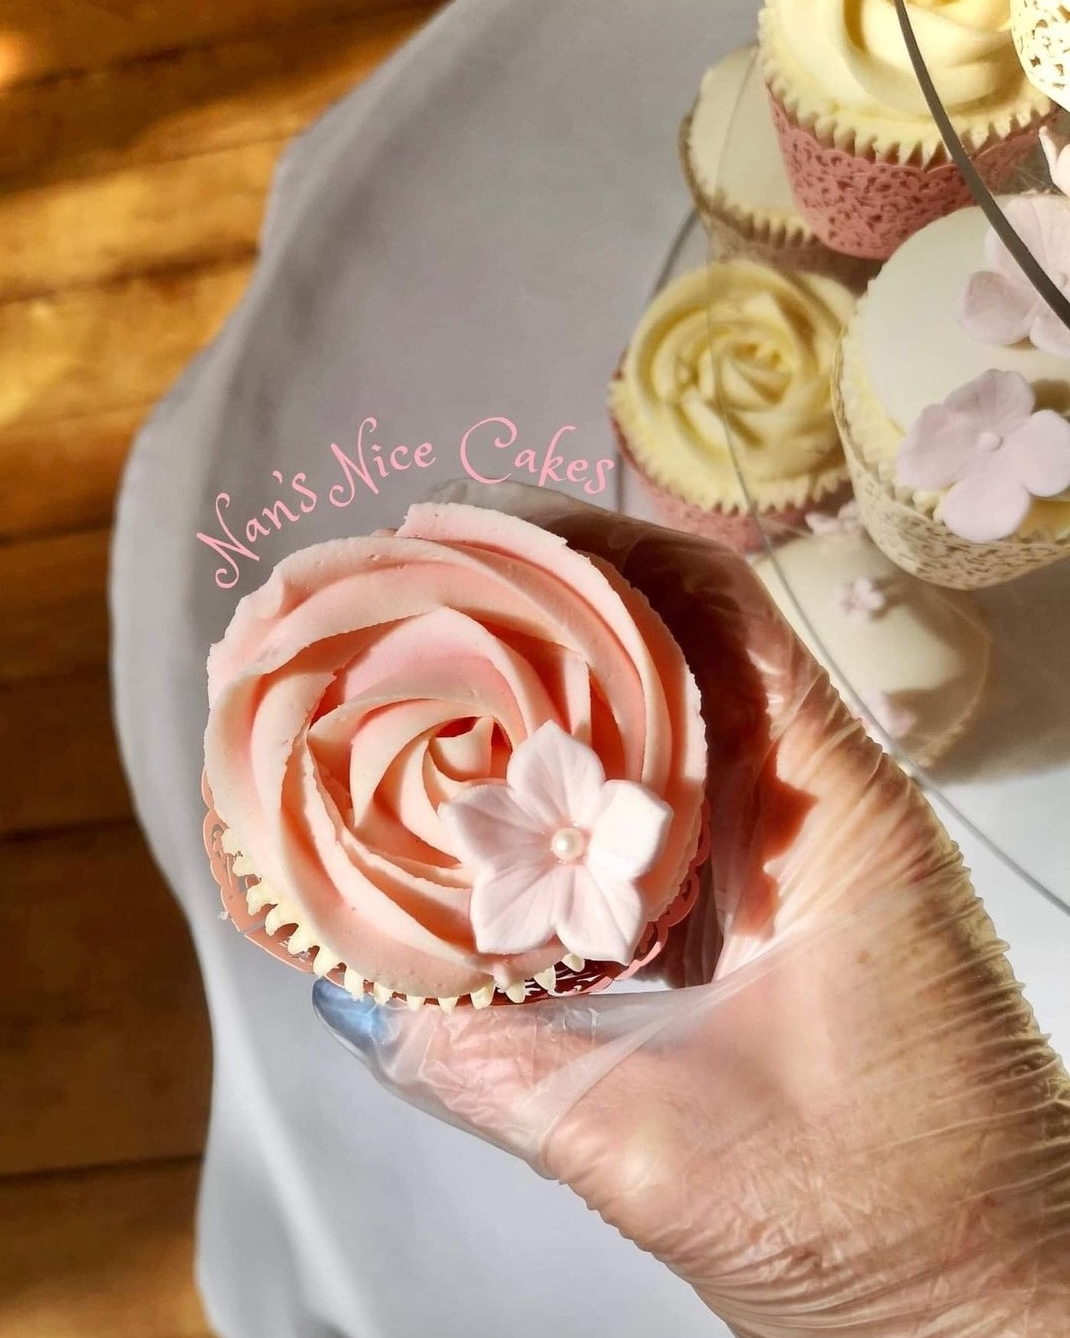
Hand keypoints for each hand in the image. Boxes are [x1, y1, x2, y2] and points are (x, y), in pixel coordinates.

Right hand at [315, 488, 1069, 1335]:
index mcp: (830, 818)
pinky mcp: (774, 912)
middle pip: (684, 648)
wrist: (988, 1302)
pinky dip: (586, 794)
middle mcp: (820, 812)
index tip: (482, 528)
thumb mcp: (662, 1148)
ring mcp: (798, 858)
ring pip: (672, 728)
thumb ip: (501, 1072)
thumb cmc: (887, 1226)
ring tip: (445, 677)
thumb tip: (369, 1005)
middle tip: (429, 594)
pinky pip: (667, 813)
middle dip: (557, 607)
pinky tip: (502, 813)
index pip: (717, 609)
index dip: (599, 545)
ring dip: (568, 696)